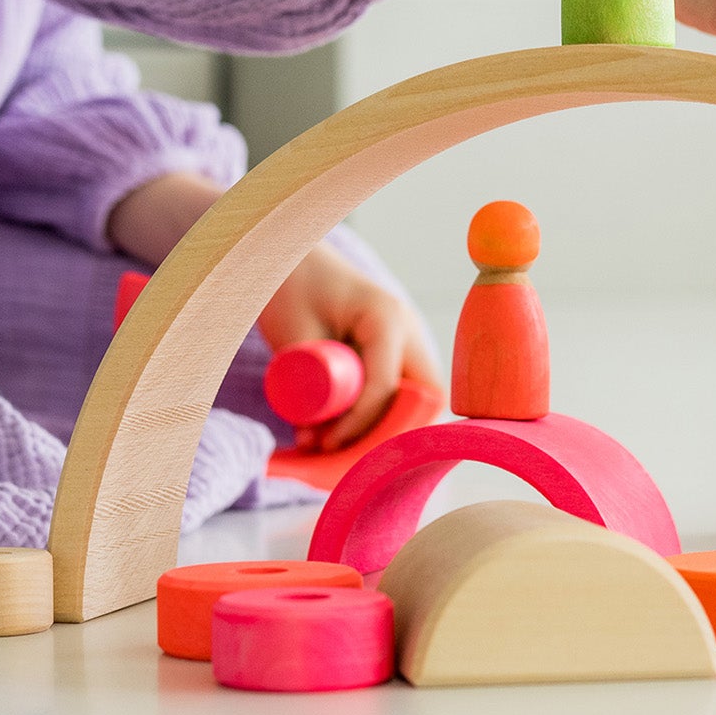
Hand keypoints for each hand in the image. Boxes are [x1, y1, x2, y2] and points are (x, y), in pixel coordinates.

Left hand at [256, 240, 440, 449]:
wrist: (292, 256)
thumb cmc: (291, 287)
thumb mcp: (295, 336)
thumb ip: (307, 387)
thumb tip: (314, 443)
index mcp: (386, 317)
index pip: (387, 385)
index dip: (359, 424)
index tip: (322, 444)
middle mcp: (407, 329)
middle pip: (424, 399)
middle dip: (390, 436)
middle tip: (344, 458)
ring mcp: (407, 339)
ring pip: (420, 399)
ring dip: (388, 428)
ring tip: (340, 447)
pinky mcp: (396, 351)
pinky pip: (403, 391)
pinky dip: (383, 416)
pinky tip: (346, 432)